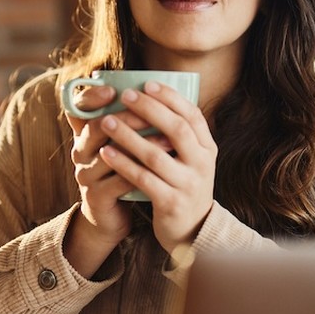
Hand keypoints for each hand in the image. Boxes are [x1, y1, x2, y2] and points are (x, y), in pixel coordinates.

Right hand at [63, 84, 157, 275]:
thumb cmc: (121, 173)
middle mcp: (80, 152)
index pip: (77, 108)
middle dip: (128, 117)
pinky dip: (141, 171)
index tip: (114, 89)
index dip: (91, 96)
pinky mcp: (96, 197)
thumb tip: (157, 89)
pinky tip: (162, 166)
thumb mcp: (121, 146)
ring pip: (111, 154)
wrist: (110, 217)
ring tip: (169, 140)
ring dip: (141, 145)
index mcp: (84, 135)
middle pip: (96, 127)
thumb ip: (130, 122)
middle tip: (153, 112)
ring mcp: (86, 175)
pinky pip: (118, 180)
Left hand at [98, 81, 216, 251]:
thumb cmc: (182, 185)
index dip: (170, 98)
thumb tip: (150, 98)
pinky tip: (106, 153)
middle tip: (125, 96)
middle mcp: (202, 164)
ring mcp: (188, 184)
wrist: (191, 230)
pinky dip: (123, 164)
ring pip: (155, 155)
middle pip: (176, 130)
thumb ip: (178, 134)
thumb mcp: (190, 159)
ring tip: (107, 122)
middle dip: (149, 110)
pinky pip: (143, 179)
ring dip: (129, 136)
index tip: (147, 84)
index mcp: (208, 148)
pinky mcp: (171, 203)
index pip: (193, 115)